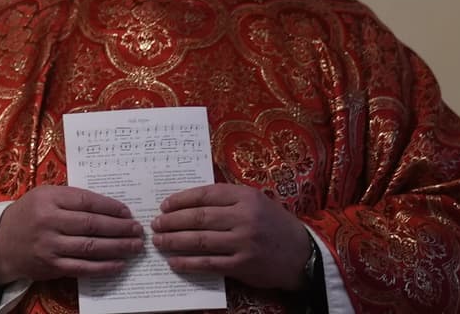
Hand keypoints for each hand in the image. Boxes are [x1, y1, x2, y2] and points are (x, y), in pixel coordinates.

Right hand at [0, 185, 145, 285]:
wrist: (1, 242)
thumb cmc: (28, 215)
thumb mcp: (43, 196)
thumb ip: (71, 198)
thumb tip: (109, 206)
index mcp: (47, 198)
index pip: (86, 201)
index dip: (110, 207)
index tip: (127, 212)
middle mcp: (48, 221)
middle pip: (92, 225)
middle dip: (120, 228)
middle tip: (138, 229)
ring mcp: (49, 245)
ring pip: (91, 247)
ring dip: (117, 247)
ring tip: (134, 246)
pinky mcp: (51, 265)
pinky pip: (83, 268)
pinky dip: (104, 267)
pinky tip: (119, 264)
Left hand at [151, 183, 310, 290]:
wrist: (303, 255)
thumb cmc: (273, 225)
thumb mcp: (256, 202)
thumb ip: (227, 199)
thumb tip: (187, 202)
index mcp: (246, 197)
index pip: (205, 194)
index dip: (180, 200)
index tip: (164, 205)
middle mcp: (245, 218)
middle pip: (198, 217)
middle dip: (171, 221)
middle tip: (155, 224)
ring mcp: (244, 242)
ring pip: (200, 240)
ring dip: (174, 241)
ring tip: (159, 242)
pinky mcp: (244, 265)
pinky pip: (209, 263)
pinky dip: (188, 263)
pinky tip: (175, 262)